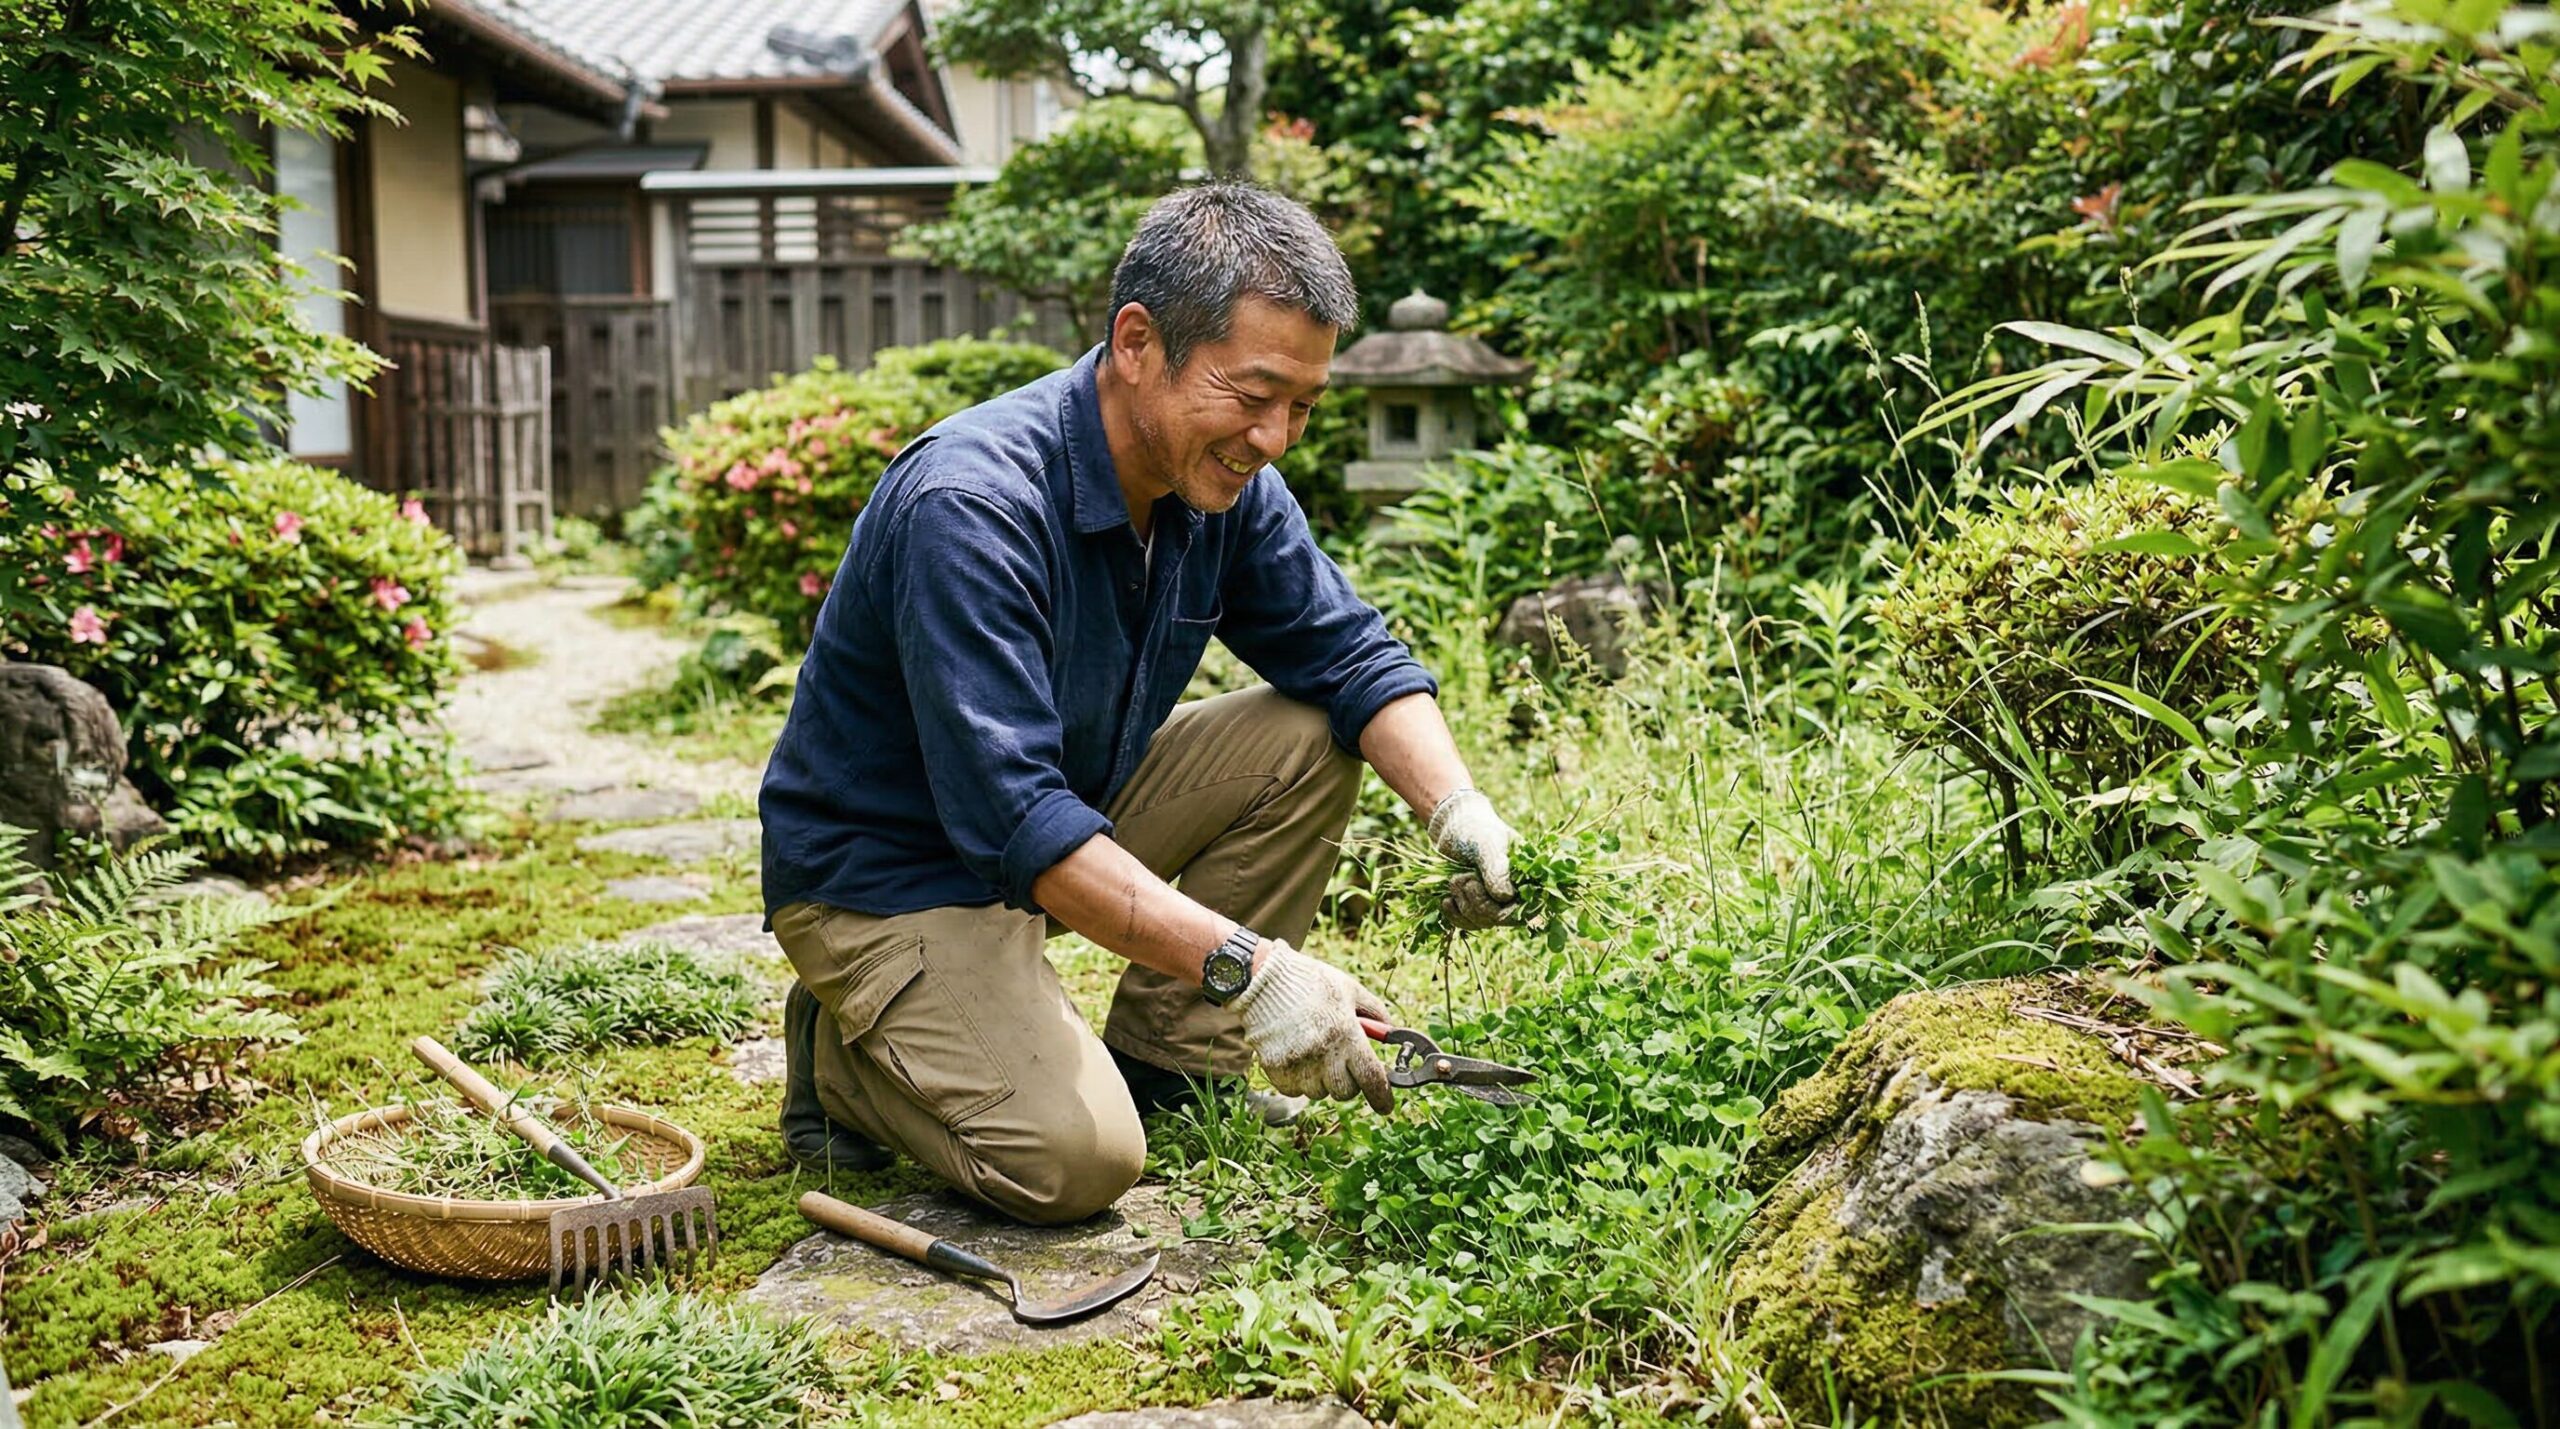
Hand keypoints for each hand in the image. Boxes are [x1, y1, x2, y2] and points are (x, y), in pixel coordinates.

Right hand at [1230, 939, 1394, 1113]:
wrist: (1262, 979)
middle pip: (1346, 1092)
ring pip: (1320, 1092)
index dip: (1382, 1097)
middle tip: (1340, 1059)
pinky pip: (1295, 1090)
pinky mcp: (1276, 1069)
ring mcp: (1297, 1064)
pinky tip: (1296, 1054)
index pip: (1371, 1078)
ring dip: (1322, 1080)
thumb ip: (1375, 1012)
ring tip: (1313, 1050)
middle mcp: (1323, 1053)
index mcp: (1346, 1033)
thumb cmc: (1310, 982)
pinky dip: (1299, 1080)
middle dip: (1348, 1080)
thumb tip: (1392, 1034)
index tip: (1385, 1106)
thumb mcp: (1350, 990)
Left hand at [1428, 788, 1516, 929]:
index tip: (1474, 885)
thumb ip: (1496, 869)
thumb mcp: (1486, 844)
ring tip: (1454, 880)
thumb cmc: (1474, 829)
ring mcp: (1496, 900)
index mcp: (1527, 876)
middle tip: (1460, 878)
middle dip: (1476, 902)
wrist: (1453, 825)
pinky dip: (1456, 915)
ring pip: (1484, 922)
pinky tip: (1446, 901)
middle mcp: (1516, 891)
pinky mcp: (1478, 904)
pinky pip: (1470, 923)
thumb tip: (1505, 897)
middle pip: (1501, 918)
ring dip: (1464, 906)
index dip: (1501, 908)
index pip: (1525, 908)